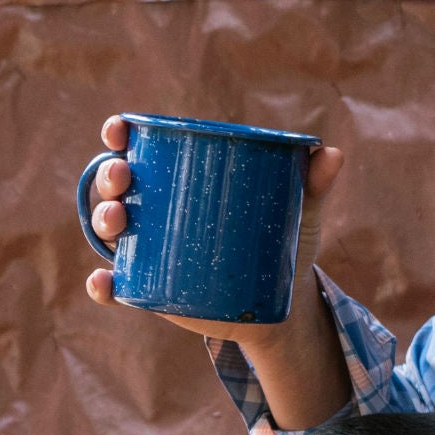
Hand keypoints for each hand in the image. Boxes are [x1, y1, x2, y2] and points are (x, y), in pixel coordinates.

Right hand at [83, 113, 346, 346]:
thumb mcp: (299, 212)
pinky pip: (115, 287)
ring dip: (104, 219)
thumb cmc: (284, 243)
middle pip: (118, 186)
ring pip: (111, 230)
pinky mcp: (152, 290)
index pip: (140, 149)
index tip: (119, 129)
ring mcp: (151, 250)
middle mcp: (157, 211)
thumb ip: (312, 183)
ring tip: (119, 220)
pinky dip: (102, 286)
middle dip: (110, 175)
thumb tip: (332, 152)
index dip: (120, 135)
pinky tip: (103, 284)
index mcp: (181, 181)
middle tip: (123, 177)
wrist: (284, 304)